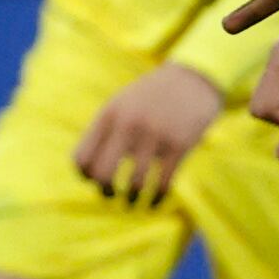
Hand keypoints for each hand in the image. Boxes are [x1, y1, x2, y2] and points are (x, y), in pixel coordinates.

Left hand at [72, 64, 222, 206]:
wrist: (195, 76)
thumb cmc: (153, 95)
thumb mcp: (123, 103)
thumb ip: (105, 131)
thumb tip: (88, 172)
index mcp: (109, 114)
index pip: (82, 157)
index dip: (85, 176)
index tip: (96, 180)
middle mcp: (129, 124)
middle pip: (103, 174)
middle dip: (105, 191)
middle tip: (111, 195)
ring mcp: (155, 134)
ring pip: (133, 183)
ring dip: (130, 199)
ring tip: (133, 202)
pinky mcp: (180, 143)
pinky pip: (163, 182)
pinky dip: (156, 198)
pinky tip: (154, 202)